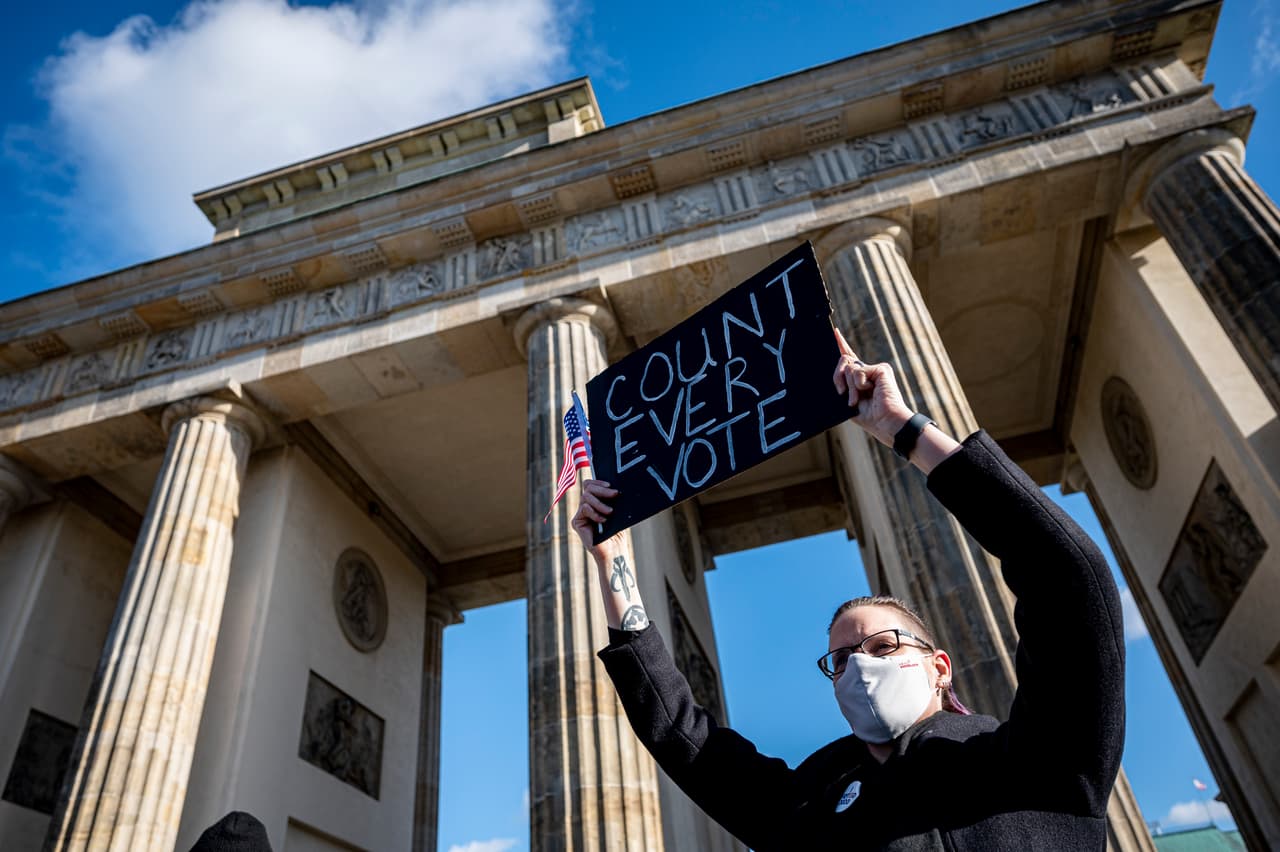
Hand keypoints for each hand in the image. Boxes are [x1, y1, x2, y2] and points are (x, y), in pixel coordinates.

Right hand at [572, 480, 625, 562]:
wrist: (614, 551)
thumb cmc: (618, 532)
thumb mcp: (616, 511)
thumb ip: (611, 499)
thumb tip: (614, 486)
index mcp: (595, 502)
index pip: (590, 485)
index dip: (598, 482)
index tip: (611, 485)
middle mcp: (585, 506)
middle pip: (587, 488)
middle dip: (602, 489)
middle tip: (615, 493)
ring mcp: (580, 514)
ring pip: (586, 497)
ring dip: (600, 503)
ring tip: (611, 512)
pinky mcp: (576, 522)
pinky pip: (584, 509)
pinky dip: (595, 513)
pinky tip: (604, 520)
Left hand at [832, 327, 913, 447]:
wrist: (884, 422)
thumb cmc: (868, 416)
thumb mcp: (848, 400)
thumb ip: (843, 384)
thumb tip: (840, 370)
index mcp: (860, 379)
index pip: (849, 358)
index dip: (842, 345)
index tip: (835, 333)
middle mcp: (868, 372)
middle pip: (844, 361)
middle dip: (837, 378)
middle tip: (843, 393)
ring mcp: (876, 369)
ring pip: (849, 367)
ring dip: (850, 387)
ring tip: (859, 399)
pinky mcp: (881, 369)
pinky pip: (858, 371)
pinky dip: (859, 384)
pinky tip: (870, 391)